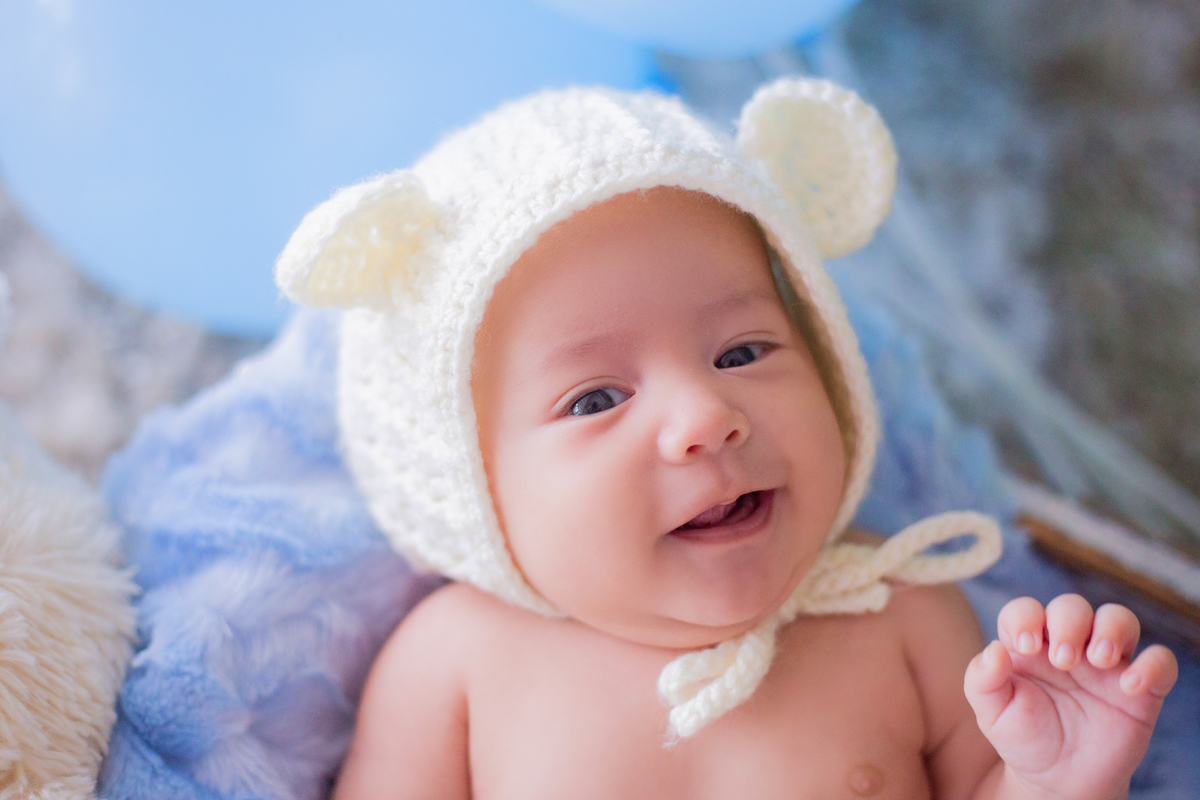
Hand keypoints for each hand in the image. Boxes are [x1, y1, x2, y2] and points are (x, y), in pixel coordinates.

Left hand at [964, 595, 1177, 799]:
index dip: (1026, 616)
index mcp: (1030, 644)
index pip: (1026, 609)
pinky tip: (1130, 686)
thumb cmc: (1024, 737)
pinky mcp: (1140, 689)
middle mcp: (1068, 644)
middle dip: (1068, 623)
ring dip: (1111, 629)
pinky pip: (1160, 661)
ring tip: (1098, 659)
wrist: (1059, 780)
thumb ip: (982, 680)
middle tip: (1063, 660)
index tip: (1027, 645)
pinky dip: (1152, 665)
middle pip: (1073, 607)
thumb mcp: (992, 714)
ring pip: (1119, 619)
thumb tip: (994, 649)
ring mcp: (1106, 664)